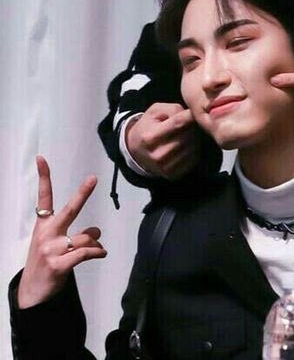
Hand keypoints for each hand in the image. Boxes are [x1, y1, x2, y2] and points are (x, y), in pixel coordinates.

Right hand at [18, 156, 106, 308]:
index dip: (44, 177)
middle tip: (93, 178)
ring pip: (86, 236)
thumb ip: (75, 234)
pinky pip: (86, 253)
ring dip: (95, 242)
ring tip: (95, 248)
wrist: (31, 295)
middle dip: (83, 193)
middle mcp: (46, 234)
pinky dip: (97, 252)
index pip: (43, 197)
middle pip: (70, 210)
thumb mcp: (54, 244)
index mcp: (43, 226)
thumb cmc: (46, 263)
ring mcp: (52, 250)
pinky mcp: (59, 265)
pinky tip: (101, 253)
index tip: (41, 159)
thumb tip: (97, 231)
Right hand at [125, 103, 198, 178]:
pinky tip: (187, 145)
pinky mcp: (173, 174)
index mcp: (150, 137)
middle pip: (187, 136)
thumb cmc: (148, 126)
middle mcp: (157, 155)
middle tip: (190, 123)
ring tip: (187, 134)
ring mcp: (165, 167)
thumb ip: (173, 110)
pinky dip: (194, 150)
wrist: (136, 150)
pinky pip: (193, 159)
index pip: (178, 123)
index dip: (190, 116)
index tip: (195, 112)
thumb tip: (191, 115)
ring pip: (192, 148)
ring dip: (195, 139)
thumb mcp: (155, 111)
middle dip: (192, 127)